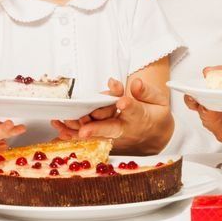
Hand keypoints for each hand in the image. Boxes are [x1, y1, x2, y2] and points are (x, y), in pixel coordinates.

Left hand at [51, 77, 172, 153]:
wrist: (155, 134)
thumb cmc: (155, 115)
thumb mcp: (159, 100)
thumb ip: (147, 92)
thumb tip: (135, 84)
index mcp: (140, 116)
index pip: (135, 110)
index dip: (128, 105)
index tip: (122, 101)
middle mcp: (126, 127)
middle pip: (111, 128)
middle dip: (97, 128)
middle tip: (85, 129)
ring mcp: (114, 133)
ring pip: (96, 133)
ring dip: (80, 130)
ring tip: (66, 124)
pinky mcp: (105, 137)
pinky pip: (89, 137)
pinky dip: (75, 134)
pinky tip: (62, 130)